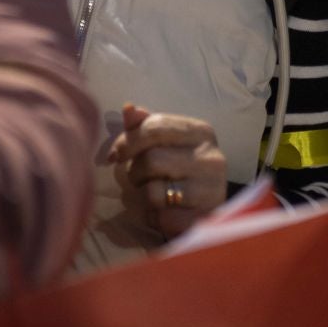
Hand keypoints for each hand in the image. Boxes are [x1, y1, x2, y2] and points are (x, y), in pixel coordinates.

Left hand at [107, 104, 228, 240]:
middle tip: (136, 177)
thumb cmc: (180, 169)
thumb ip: (146, 125)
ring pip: (154, 191)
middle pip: (151, 159)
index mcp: (201, 132)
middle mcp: (211, 158)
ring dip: (141, 196)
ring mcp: (211, 190)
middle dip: (134, 171)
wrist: (208, 207)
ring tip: (147, 194)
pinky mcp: (204, 218)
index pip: (155, 126)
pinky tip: (159, 213)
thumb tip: (128, 108)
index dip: (128, 141)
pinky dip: (152, 217)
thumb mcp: (166, 142)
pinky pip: (162, 218)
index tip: (115, 154)